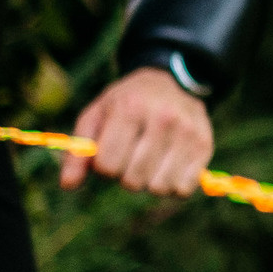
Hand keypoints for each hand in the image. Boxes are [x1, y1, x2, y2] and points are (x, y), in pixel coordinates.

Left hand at [62, 67, 211, 194]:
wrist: (170, 82)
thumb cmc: (125, 103)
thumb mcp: (95, 116)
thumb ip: (78, 151)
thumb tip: (67, 186)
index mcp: (130, 108)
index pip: (107, 165)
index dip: (102, 168)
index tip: (109, 154)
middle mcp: (163, 118)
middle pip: (132, 180)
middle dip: (125, 177)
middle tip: (130, 159)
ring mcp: (188, 132)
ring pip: (158, 188)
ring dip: (149, 183)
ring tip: (149, 164)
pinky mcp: (205, 145)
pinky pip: (183, 189)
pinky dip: (172, 187)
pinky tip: (168, 169)